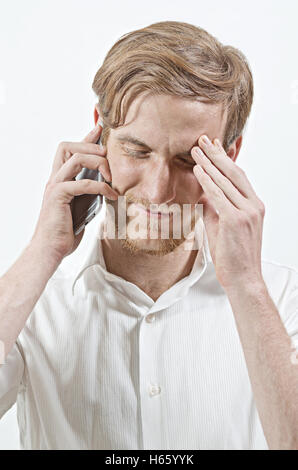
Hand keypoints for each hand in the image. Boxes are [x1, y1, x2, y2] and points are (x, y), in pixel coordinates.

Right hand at [30, 124, 118, 264]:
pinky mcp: (58, 196)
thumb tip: (107, 186)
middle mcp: (54, 179)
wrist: (51, 249)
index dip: (85, 138)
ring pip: (75, 158)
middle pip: (67, 146)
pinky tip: (112, 196)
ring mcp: (54, 186)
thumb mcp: (81, 207)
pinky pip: (82, 183)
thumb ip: (89, 193)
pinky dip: (101, 187)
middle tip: (108, 156)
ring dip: (97, 162)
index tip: (99, 128)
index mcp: (59, 179)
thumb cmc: (66, 231)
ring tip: (111, 176)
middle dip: (90, 146)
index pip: (69, 150)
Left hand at [191, 134, 265, 291]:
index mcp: (254, 205)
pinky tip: (198, 170)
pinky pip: (219, 196)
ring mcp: (247, 212)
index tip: (213, 145)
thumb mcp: (224, 226)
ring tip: (196, 150)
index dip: (225, 159)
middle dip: (216, 154)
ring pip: (225, 181)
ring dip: (209, 164)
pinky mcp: (236, 220)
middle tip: (202, 140)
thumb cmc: (233, 255)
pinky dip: (207, 182)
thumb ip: (216, 208)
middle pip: (234, 172)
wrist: (243, 278)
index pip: (238, 176)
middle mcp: (254, 205)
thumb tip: (203, 192)